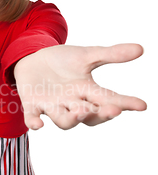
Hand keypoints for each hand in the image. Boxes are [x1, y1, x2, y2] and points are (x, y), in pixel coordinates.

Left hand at [13, 44, 146, 129]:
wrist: (32, 59)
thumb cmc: (62, 62)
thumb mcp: (86, 55)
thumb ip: (110, 54)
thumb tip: (141, 49)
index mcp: (87, 92)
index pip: (109, 100)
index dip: (125, 103)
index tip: (142, 105)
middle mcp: (72, 103)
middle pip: (89, 115)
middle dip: (100, 113)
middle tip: (113, 110)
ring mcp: (52, 105)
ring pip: (64, 120)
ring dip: (72, 118)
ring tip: (82, 111)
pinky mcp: (32, 104)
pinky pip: (32, 117)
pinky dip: (34, 122)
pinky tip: (38, 125)